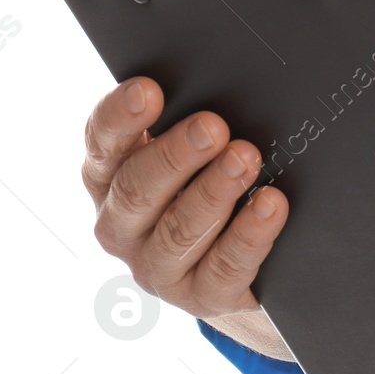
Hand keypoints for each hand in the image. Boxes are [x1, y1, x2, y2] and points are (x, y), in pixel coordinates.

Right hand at [83, 77, 293, 360]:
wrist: (240, 272)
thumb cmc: (209, 190)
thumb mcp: (190, 156)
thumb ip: (189, 121)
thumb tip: (221, 75)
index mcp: (109, 178)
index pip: (103, 143)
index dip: (121, 118)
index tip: (149, 90)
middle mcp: (122, 225)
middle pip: (139, 188)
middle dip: (177, 154)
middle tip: (214, 126)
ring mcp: (157, 267)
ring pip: (180, 229)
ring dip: (215, 190)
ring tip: (247, 158)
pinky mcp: (201, 298)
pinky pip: (225, 265)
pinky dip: (250, 233)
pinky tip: (271, 205)